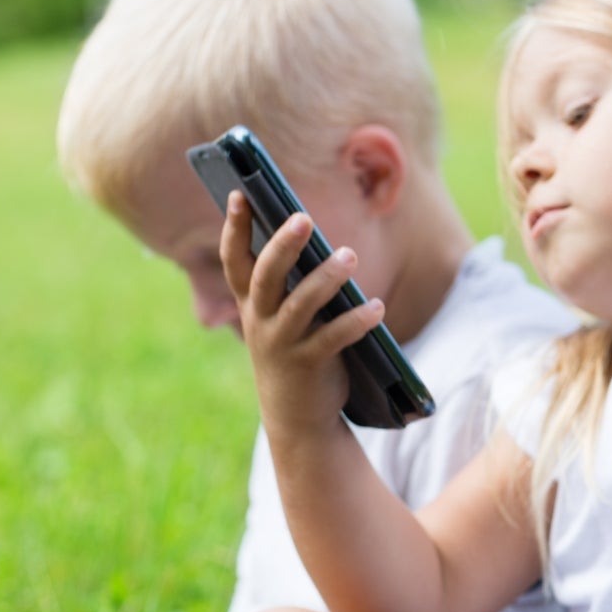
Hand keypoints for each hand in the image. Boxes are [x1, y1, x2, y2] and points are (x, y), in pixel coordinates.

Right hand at [219, 191, 384, 436]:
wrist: (296, 417)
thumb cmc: (294, 351)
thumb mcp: (283, 317)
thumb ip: (290, 283)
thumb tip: (308, 237)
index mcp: (251, 304)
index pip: (235, 260)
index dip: (234, 228)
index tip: (238, 194)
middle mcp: (260, 320)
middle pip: (266, 275)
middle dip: (282, 245)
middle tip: (303, 218)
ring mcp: (282, 344)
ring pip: (301, 304)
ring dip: (326, 278)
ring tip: (349, 256)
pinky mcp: (309, 364)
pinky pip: (334, 338)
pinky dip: (356, 320)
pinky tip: (376, 307)